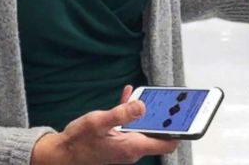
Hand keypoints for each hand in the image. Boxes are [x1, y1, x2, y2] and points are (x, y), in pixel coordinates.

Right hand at [31, 85, 178, 164]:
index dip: (180, 131)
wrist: (60, 155)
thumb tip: (143, 105)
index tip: (188, 116)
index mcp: (132, 146)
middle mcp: (132, 149)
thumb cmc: (78, 141)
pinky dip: (131, 111)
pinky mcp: (117, 141)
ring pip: (144, 127)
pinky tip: (128, 95)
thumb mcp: (98, 122)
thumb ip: (121, 114)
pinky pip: (130, 125)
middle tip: (173, 99)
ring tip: (151, 92)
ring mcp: (125, 146)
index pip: (167, 143)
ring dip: (148, 112)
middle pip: (158, 134)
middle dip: (166, 116)